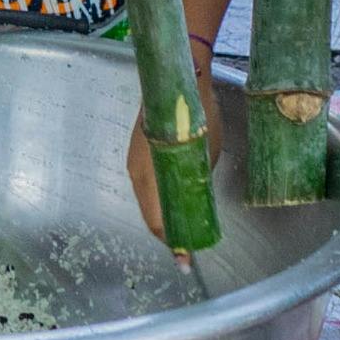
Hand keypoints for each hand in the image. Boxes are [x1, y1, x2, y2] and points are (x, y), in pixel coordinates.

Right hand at [128, 77, 221, 237]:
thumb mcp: (204, 155)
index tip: (185, 259)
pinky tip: (174, 200)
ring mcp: (135, 161)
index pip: (157, 221)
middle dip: (168, 232)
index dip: (172, 242)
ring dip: (163, 215)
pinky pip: (147, 184)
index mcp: (150, 176)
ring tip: (183, 225)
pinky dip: (158, 198)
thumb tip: (196, 203)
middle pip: (150, 214)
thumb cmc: (195, 116)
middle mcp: (136, 172)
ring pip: (147, 200)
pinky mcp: (138, 151)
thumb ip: (196, 182)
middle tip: (187, 246)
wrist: (178, 80)